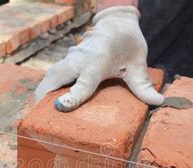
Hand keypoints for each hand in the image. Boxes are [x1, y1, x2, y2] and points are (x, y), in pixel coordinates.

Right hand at [34, 6, 164, 111]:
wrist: (116, 23)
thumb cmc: (128, 45)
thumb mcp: (138, 64)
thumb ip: (143, 86)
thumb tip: (159, 103)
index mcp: (98, 62)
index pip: (83, 83)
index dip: (72, 97)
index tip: (61, 107)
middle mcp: (80, 60)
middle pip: (55, 79)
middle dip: (44, 97)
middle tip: (36, 119)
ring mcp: (70, 59)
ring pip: (49, 76)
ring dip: (41, 93)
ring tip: (33, 115)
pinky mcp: (67, 60)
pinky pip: (51, 75)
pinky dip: (45, 88)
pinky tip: (42, 103)